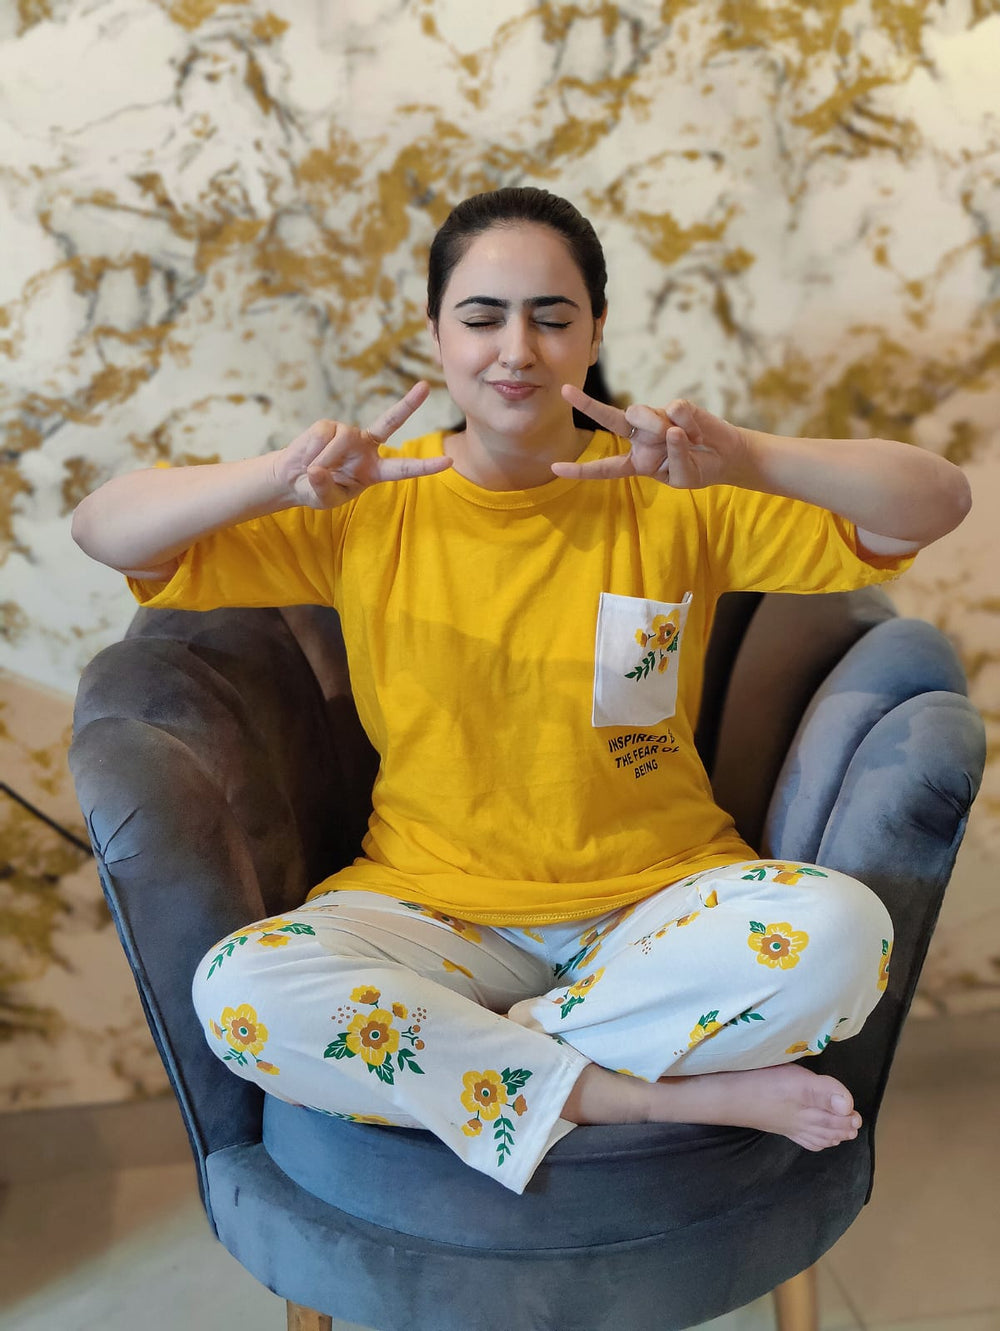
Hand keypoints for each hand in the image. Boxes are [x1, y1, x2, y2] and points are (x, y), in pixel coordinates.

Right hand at [276, 381, 451, 508]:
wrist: (294, 477)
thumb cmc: (315, 490)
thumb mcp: (323, 499)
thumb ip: (324, 488)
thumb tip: (318, 470)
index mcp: (375, 471)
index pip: (405, 468)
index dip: (425, 466)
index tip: (449, 461)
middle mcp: (367, 448)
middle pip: (392, 422)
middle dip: (408, 404)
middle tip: (426, 386)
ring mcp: (349, 434)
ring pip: (342, 440)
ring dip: (325, 459)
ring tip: (312, 471)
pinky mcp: (329, 426)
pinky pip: (323, 436)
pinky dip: (312, 451)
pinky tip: (307, 458)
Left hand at [553, 385, 747, 488]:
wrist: (727, 456)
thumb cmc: (700, 468)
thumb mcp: (683, 476)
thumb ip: (674, 457)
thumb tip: (669, 429)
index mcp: (638, 462)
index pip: (605, 468)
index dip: (581, 470)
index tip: (555, 468)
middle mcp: (642, 438)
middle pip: (610, 420)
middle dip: (587, 405)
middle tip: (565, 390)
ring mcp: (658, 420)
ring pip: (641, 413)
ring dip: (659, 427)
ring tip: (686, 440)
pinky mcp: (676, 407)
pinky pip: (675, 411)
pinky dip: (689, 425)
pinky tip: (697, 432)